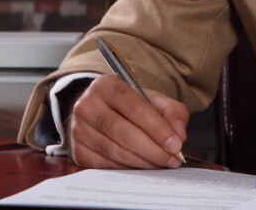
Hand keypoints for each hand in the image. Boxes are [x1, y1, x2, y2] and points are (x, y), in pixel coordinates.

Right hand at [65, 75, 188, 169]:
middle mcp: (87, 105)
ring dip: (143, 162)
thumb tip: (178, 136)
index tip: (176, 145)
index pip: (136, 109)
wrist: (101, 111)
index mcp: (106, 86)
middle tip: (172, 160)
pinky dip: (127, 169)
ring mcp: (78, 129)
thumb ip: (172, 112)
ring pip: (115, 152)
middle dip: (153, 150)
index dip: (158, 129)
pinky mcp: (77, 150)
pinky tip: (142, 168)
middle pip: (125, 133)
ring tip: (161, 164)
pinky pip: (105, 165)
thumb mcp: (153, 100)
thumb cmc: (131, 106)